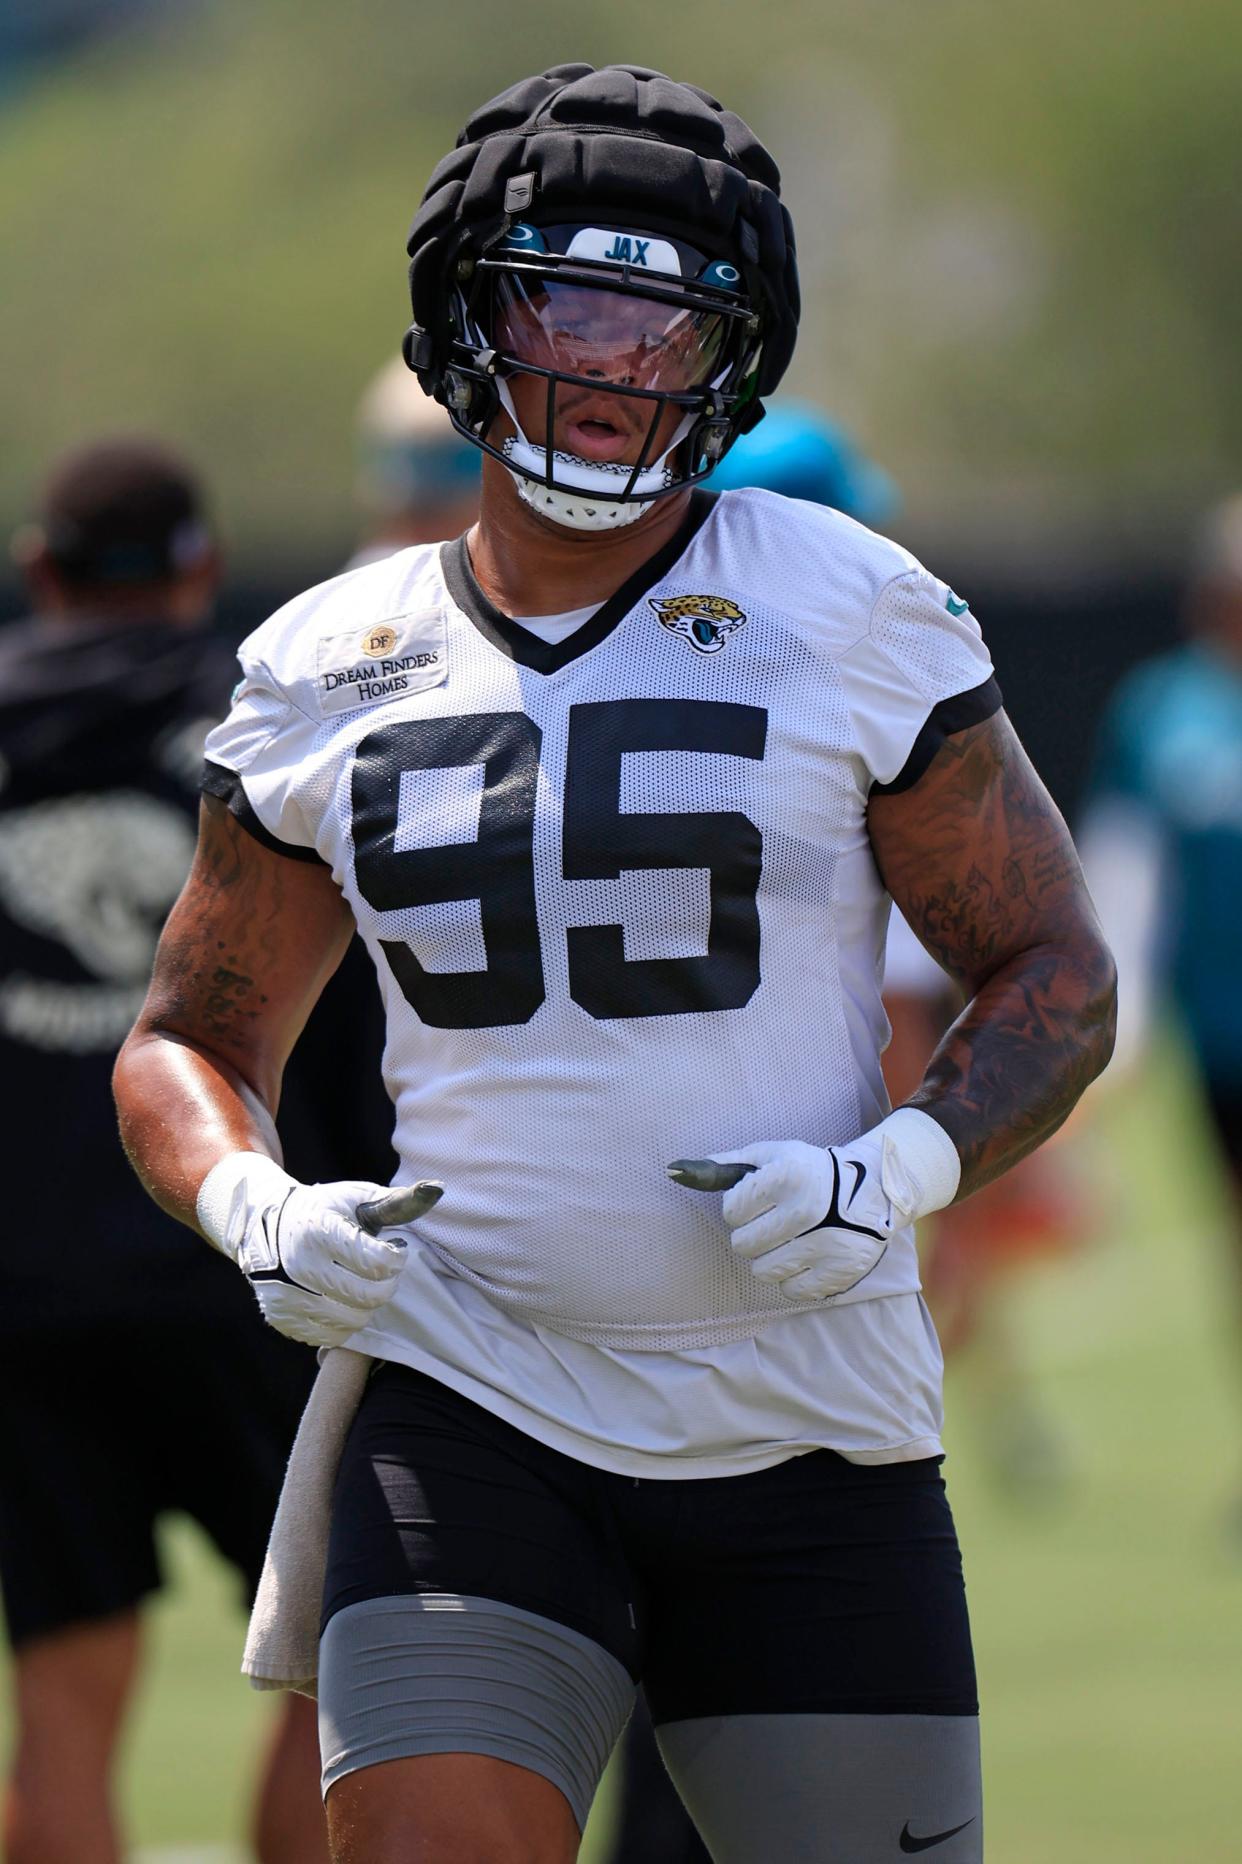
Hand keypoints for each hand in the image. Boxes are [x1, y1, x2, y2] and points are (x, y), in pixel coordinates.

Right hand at [197, 1153, 442, 1345]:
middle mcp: (300, 1265)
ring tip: (359, 1280)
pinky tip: (341, 1297)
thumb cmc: (325, 1211)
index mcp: (320, 1230)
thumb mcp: (358, 1198)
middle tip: (381, 1269)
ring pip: (354, 1320)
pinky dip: (345, 1320)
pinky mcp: (282, 1318)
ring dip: (367, 1303)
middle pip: (370, 1296)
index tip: (393, 1246)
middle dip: (387, 1282)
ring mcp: (287, 1296)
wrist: (265, 1228)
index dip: (397, 1256)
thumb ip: (399, 1201)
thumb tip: (439, 1188)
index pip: (379, 1262)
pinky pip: (332, 1336)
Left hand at [669, 1108, 960, 1301]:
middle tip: (777, 1223)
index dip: (741, 1208)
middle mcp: (807, 1210)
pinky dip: (795, 1279)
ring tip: (792, 1241)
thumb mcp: (770, 1155)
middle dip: (754, 1236)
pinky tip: (809, 1257)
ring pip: (765, 1272)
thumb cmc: (808, 1171)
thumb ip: (721, 1166)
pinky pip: (793, 1291)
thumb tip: (671, 1171)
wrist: (875, 1189)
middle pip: (744, 1246)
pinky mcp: (841, 1271)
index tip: (762, 1200)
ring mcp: (826, 1244)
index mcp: (786, 1176)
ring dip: (771, 1259)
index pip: (732, 1212)